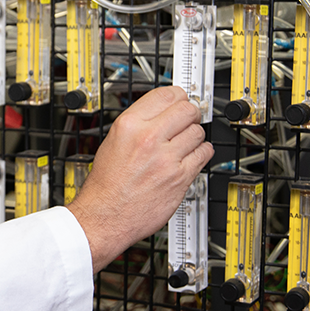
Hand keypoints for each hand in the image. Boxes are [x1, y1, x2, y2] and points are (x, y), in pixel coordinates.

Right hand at [67, 86, 213, 272]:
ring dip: (195, 136)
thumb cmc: (106, 184)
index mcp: (129, 125)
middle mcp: (149, 138)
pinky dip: (202, 153)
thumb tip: (160, 112)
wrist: (105, 215)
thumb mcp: (113, 141)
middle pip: (187, 109)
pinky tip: (191, 157)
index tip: (181, 99)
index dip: (178, 96)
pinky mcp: (180, 177)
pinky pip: (204, 154)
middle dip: (190, 113)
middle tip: (188, 119)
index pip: (166, 94)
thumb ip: (138, 123)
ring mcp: (167, 158)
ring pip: (198, 132)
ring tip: (186, 142)